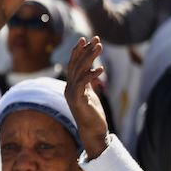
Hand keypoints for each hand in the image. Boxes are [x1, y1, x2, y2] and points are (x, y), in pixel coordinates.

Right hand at [64, 37, 108, 158]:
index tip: (87, 39)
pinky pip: (83, 85)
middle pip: (75, 65)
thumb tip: (92, 69)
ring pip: (79, 71)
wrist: (92, 132)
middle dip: (84, 50)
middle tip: (95, 38)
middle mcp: (69, 88)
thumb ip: (88, 82)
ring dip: (89, 58)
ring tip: (100, 47)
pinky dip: (91, 75)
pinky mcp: (78, 101)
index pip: (73, 64)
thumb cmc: (92, 114)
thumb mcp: (90, 94)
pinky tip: (101, 69)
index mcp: (71, 86)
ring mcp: (72, 95)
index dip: (79, 51)